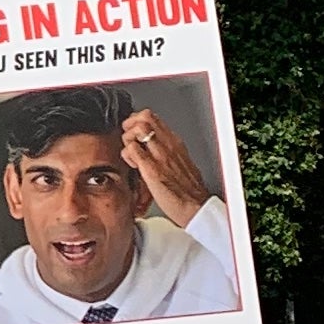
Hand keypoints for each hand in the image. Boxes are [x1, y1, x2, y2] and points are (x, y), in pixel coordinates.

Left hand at [119, 104, 212, 226]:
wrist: (196, 207)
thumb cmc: (189, 190)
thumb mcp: (181, 162)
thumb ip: (167, 152)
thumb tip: (153, 147)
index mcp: (175, 143)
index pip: (153, 117)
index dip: (137, 120)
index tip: (133, 131)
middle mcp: (168, 145)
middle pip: (145, 116)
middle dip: (130, 124)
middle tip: (128, 138)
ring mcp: (160, 156)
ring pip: (138, 129)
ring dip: (128, 138)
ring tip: (131, 152)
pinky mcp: (151, 170)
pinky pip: (133, 150)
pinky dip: (127, 154)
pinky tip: (133, 165)